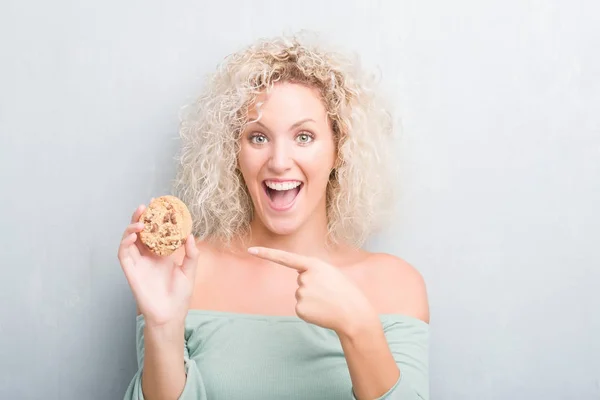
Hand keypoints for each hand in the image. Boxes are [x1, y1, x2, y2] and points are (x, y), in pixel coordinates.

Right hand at [118, 203, 199, 327]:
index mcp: (162, 254)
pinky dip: (125, 243)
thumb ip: (191, 254)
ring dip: (132, 227)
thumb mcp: (190, 271)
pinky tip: (133, 235)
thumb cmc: (180, 296)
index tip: (161, 204)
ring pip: (129, 240)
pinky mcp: (131, 272)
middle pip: (140, 232)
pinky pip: (123, 254)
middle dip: (141, 217)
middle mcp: (148, 256)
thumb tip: (191, 235)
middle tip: (147, 205)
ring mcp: (138, 263)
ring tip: (141, 220)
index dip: (156, 218)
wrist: (170, 315)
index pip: (156, 231)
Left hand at [247, 247, 378, 335]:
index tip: (251, 250)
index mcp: (314, 265)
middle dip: (313, 287)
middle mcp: (305, 278)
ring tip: (328, 302)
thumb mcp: (331, 273)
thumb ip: (313, 271)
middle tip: (330, 292)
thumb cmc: (345, 292)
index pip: (286, 258)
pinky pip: (301, 307)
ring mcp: (301, 294)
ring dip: (313, 299)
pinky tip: (322, 311)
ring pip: (301, 294)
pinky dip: (310, 310)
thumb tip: (300, 278)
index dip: (267, 254)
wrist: (353, 314)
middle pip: (300, 280)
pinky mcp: (300, 309)